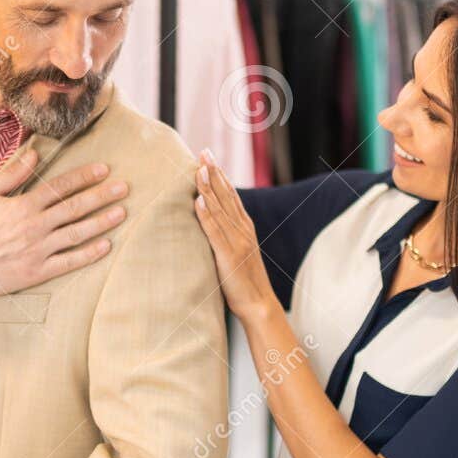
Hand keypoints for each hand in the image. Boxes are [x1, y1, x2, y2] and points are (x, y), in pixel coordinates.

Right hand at [0, 149, 128, 300]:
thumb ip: (12, 174)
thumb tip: (35, 153)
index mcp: (22, 206)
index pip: (60, 187)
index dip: (84, 177)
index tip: (104, 170)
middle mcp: (34, 227)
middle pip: (75, 208)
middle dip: (102, 196)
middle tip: (124, 188)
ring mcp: (37, 251)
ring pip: (77, 234)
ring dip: (102, 222)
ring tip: (121, 213)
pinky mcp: (36, 272)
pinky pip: (68, 262)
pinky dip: (88, 254)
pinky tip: (105, 245)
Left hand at [194, 149, 277, 323]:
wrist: (259, 304)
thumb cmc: (243, 281)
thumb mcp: (235, 252)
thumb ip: (224, 235)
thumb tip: (207, 220)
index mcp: (244, 227)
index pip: (231, 195)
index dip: (220, 175)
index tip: (208, 158)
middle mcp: (242, 229)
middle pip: (227, 196)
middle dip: (214, 172)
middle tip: (203, 152)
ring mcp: (237, 241)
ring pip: (220, 209)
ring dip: (209, 188)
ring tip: (199, 169)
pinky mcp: (228, 255)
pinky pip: (215, 231)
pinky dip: (207, 215)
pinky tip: (199, 201)